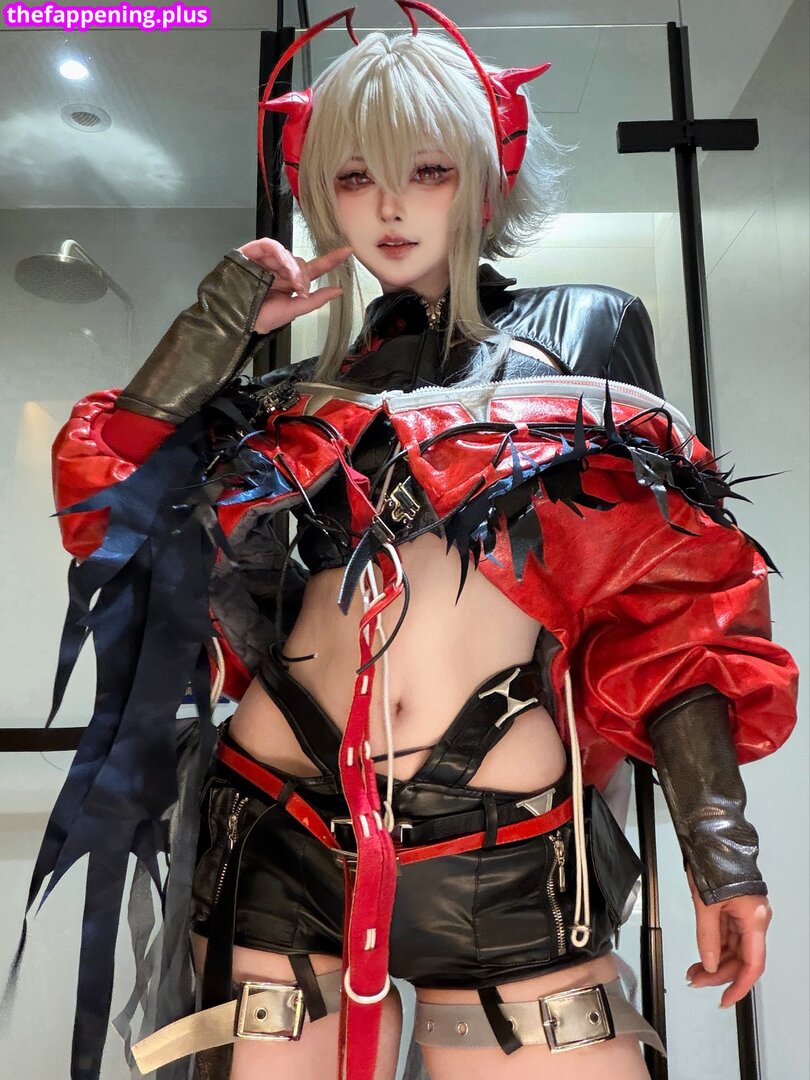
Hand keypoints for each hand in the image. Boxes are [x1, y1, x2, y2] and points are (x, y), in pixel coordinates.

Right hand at [237, 238, 352, 333]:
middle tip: (299, 289)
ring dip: (292, 267)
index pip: (314, 269)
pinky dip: (279, 254)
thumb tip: (338, 291)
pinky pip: (270, 245)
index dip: (330, 260)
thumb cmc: (261, 318)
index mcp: (291, 283)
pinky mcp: (253, 253)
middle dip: (302, 274)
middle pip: (300, 262)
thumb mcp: (293, 310)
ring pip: (287, 254)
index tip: (347, 251)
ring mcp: (267, 261)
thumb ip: (315, 300)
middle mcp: (280, 270)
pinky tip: (282, 266)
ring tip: (290, 281)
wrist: (237, 319)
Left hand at [685, 866, 771, 1007]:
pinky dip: (713, 946)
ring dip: (714, 961)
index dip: (740, 985)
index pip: (753, 963)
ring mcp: (745, 914)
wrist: (711, 838)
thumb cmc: (713, 862)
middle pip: (741, 958)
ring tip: (693, 971)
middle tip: (696, 981)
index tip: (726, 999)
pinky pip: (726, 935)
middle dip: (719, 973)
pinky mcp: (734, 908)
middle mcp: (754, 918)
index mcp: (754, 918)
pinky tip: (700, 957)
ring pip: (733, 948)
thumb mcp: (705, 904)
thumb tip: (709, 963)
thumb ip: (708, 937)